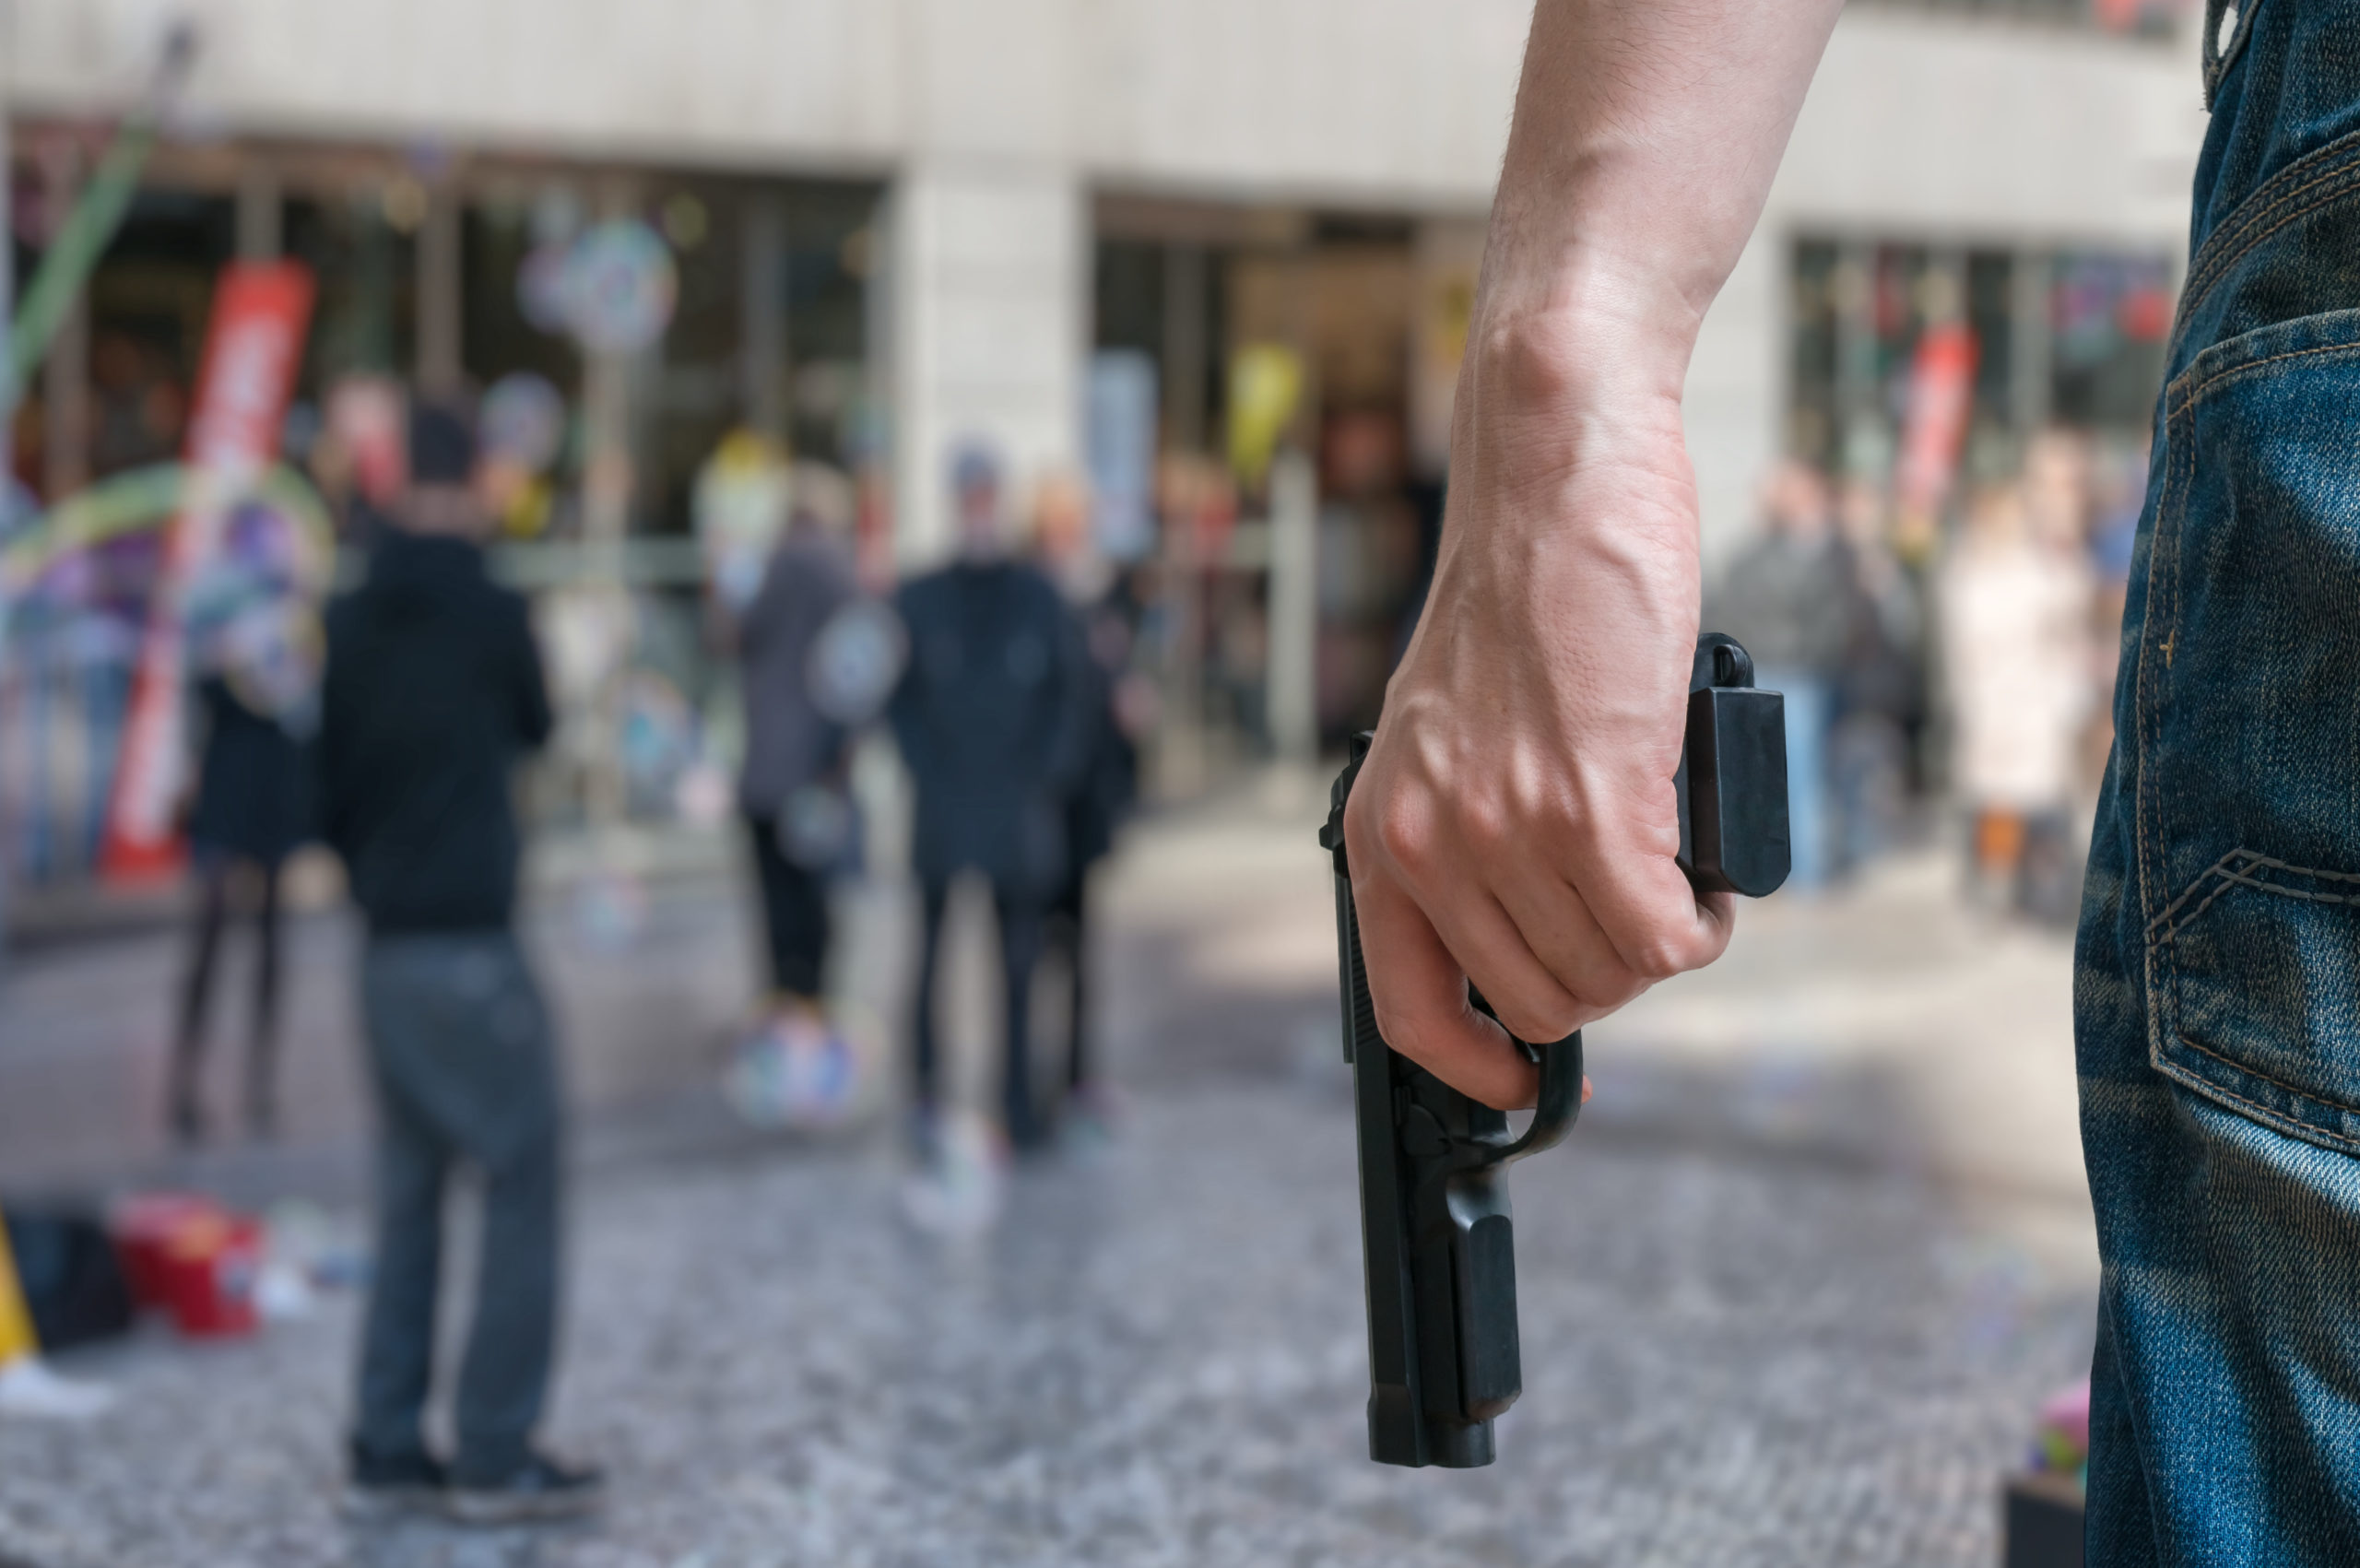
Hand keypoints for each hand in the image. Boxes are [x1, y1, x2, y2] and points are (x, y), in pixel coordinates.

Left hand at [1342, 309, 1734, 1109]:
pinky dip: (1703, 924)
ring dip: (1663, 944)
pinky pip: (1663, 936)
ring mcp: (1506, 825)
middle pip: (1539, 1000)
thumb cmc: (1520, 591)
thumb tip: (1539, 923)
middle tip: (1642, 910)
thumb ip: (1466, 825)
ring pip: (1609, 974)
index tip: (1517, 1078)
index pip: (1405, 1010)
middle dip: (1606, 976)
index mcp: (1380, 828)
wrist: (1551, 477)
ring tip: (1679, 873)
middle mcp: (1429, 840)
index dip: (1470, 1064)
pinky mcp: (1593, 799)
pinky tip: (1706, 877)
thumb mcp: (1447, 728)